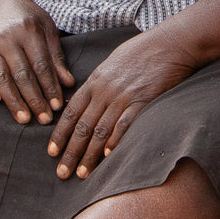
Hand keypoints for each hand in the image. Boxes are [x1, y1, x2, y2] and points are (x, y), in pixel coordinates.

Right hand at [0, 0, 73, 124]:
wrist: (0, 2)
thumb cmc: (29, 19)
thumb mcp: (48, 30)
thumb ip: (57, 56)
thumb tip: (69, 83)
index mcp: (28, 31)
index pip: (41, 65)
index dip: (50, 87)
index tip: (57, 106)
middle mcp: (7, 38)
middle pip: (22, 74)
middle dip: (34, 99)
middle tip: (44, 119)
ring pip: (1, 76)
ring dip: (13, 100)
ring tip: (24, 118)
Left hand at [48, 28, 197, 178]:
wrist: (168, 44)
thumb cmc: (140, 52)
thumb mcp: (110, 64)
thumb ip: (96, 85)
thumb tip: (84, 102)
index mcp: (94, 82)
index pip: (70, 113)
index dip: (59, 135)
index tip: (52, 153)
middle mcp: (104, 91)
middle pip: (82, 127)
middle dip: (70, 152)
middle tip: (62, 173)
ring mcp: (123, 97)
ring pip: (100, 131)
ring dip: (90, 155)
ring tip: (83, 174)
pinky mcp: (143, 102)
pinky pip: (125, 125)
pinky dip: (115, 142)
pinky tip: (108, 157)